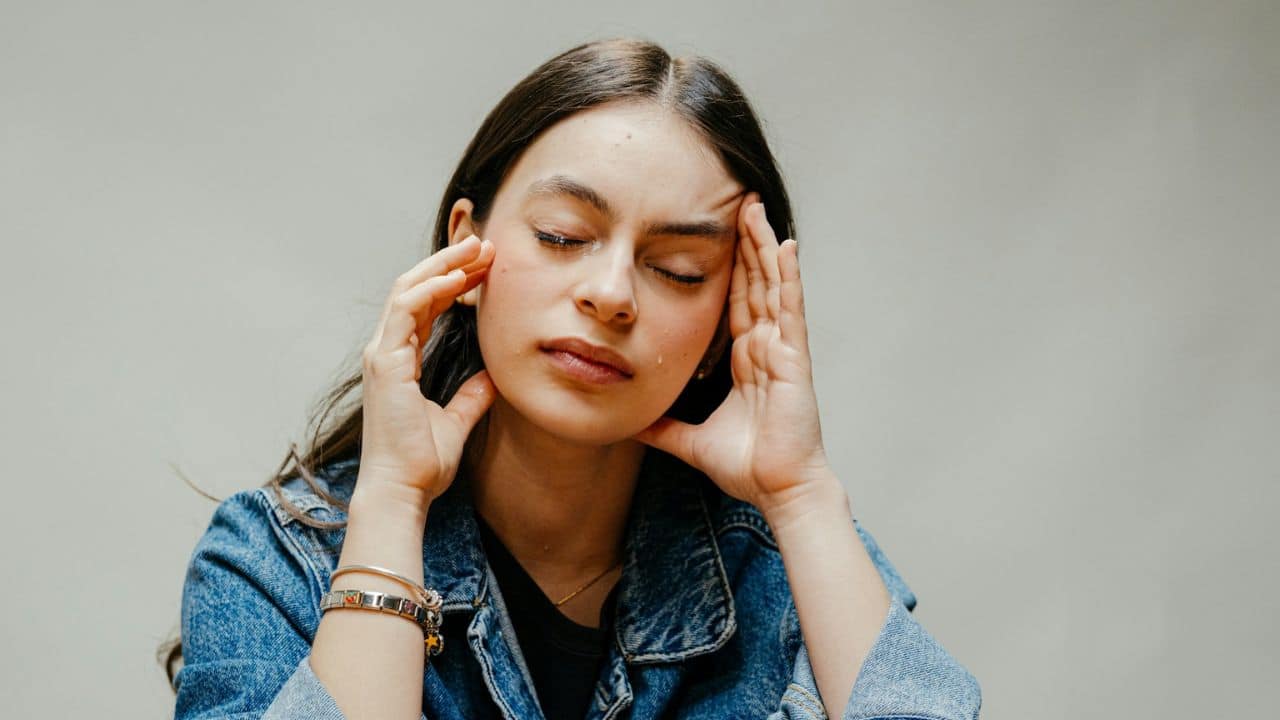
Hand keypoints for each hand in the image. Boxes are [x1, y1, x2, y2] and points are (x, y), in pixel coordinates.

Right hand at [357, 234, 496, 504]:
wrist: (403, 490)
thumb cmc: (422, 463)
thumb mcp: (456, 421)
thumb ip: (472, 395)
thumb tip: (493, 377)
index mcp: (400, 362)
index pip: (425, 307)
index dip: (453, 282)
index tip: (485, 267)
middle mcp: (387, 352)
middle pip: (415, 289)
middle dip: (449, 263)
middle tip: (483, 243)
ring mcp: (383, 355)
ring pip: (408, 290)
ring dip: (443, 266)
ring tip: (475, 249)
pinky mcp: (386, 363)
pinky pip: (406, 311)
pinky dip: (431, 289)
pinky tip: (458, 278)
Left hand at [633, 193, 830, 513]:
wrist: (776, 489)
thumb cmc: (746, 466)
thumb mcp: (689, 440)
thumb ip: (662, 428)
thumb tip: (628, 423)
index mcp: (745, 358)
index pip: (734, 300)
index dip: (729, 265)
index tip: (718, 232)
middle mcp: (765, 346)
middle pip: (753, 281)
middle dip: (746, 241)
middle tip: (737, 199)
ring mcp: (782, 348)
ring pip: (771, 284)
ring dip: (763, 244)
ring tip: (754, 206)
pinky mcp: (793, 357)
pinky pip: (790, 308)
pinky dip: (788, 275)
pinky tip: (786, 245)